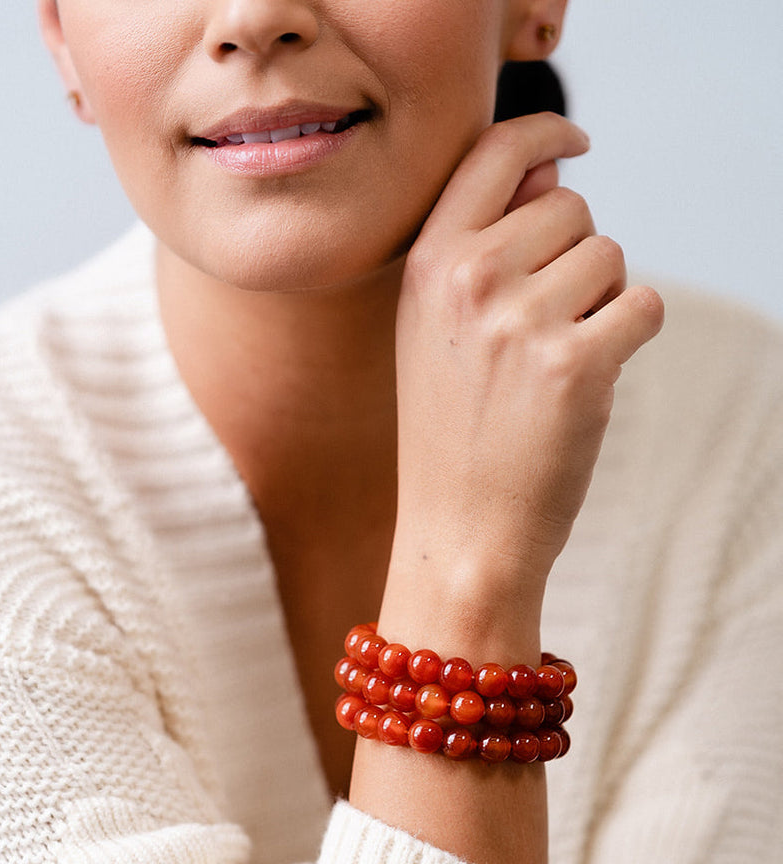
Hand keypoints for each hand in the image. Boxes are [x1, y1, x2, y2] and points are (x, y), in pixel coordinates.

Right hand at [382, 113, 663, 656]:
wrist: (460, 527)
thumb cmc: (449, 427)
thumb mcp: (432, 328)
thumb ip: (481, 242)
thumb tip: (550, 163)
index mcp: (427, 264)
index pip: (493, 152)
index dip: (545, 130)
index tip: (575, 140)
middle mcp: (468, 280)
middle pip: (569, 206)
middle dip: (571, 253)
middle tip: (536, 325)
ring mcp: (520, 321)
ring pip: (609, 256)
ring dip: (600, 299)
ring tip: (550, 360)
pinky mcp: (576, 364)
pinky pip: (642, 305)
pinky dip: (629, 335)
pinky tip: (587, 377)